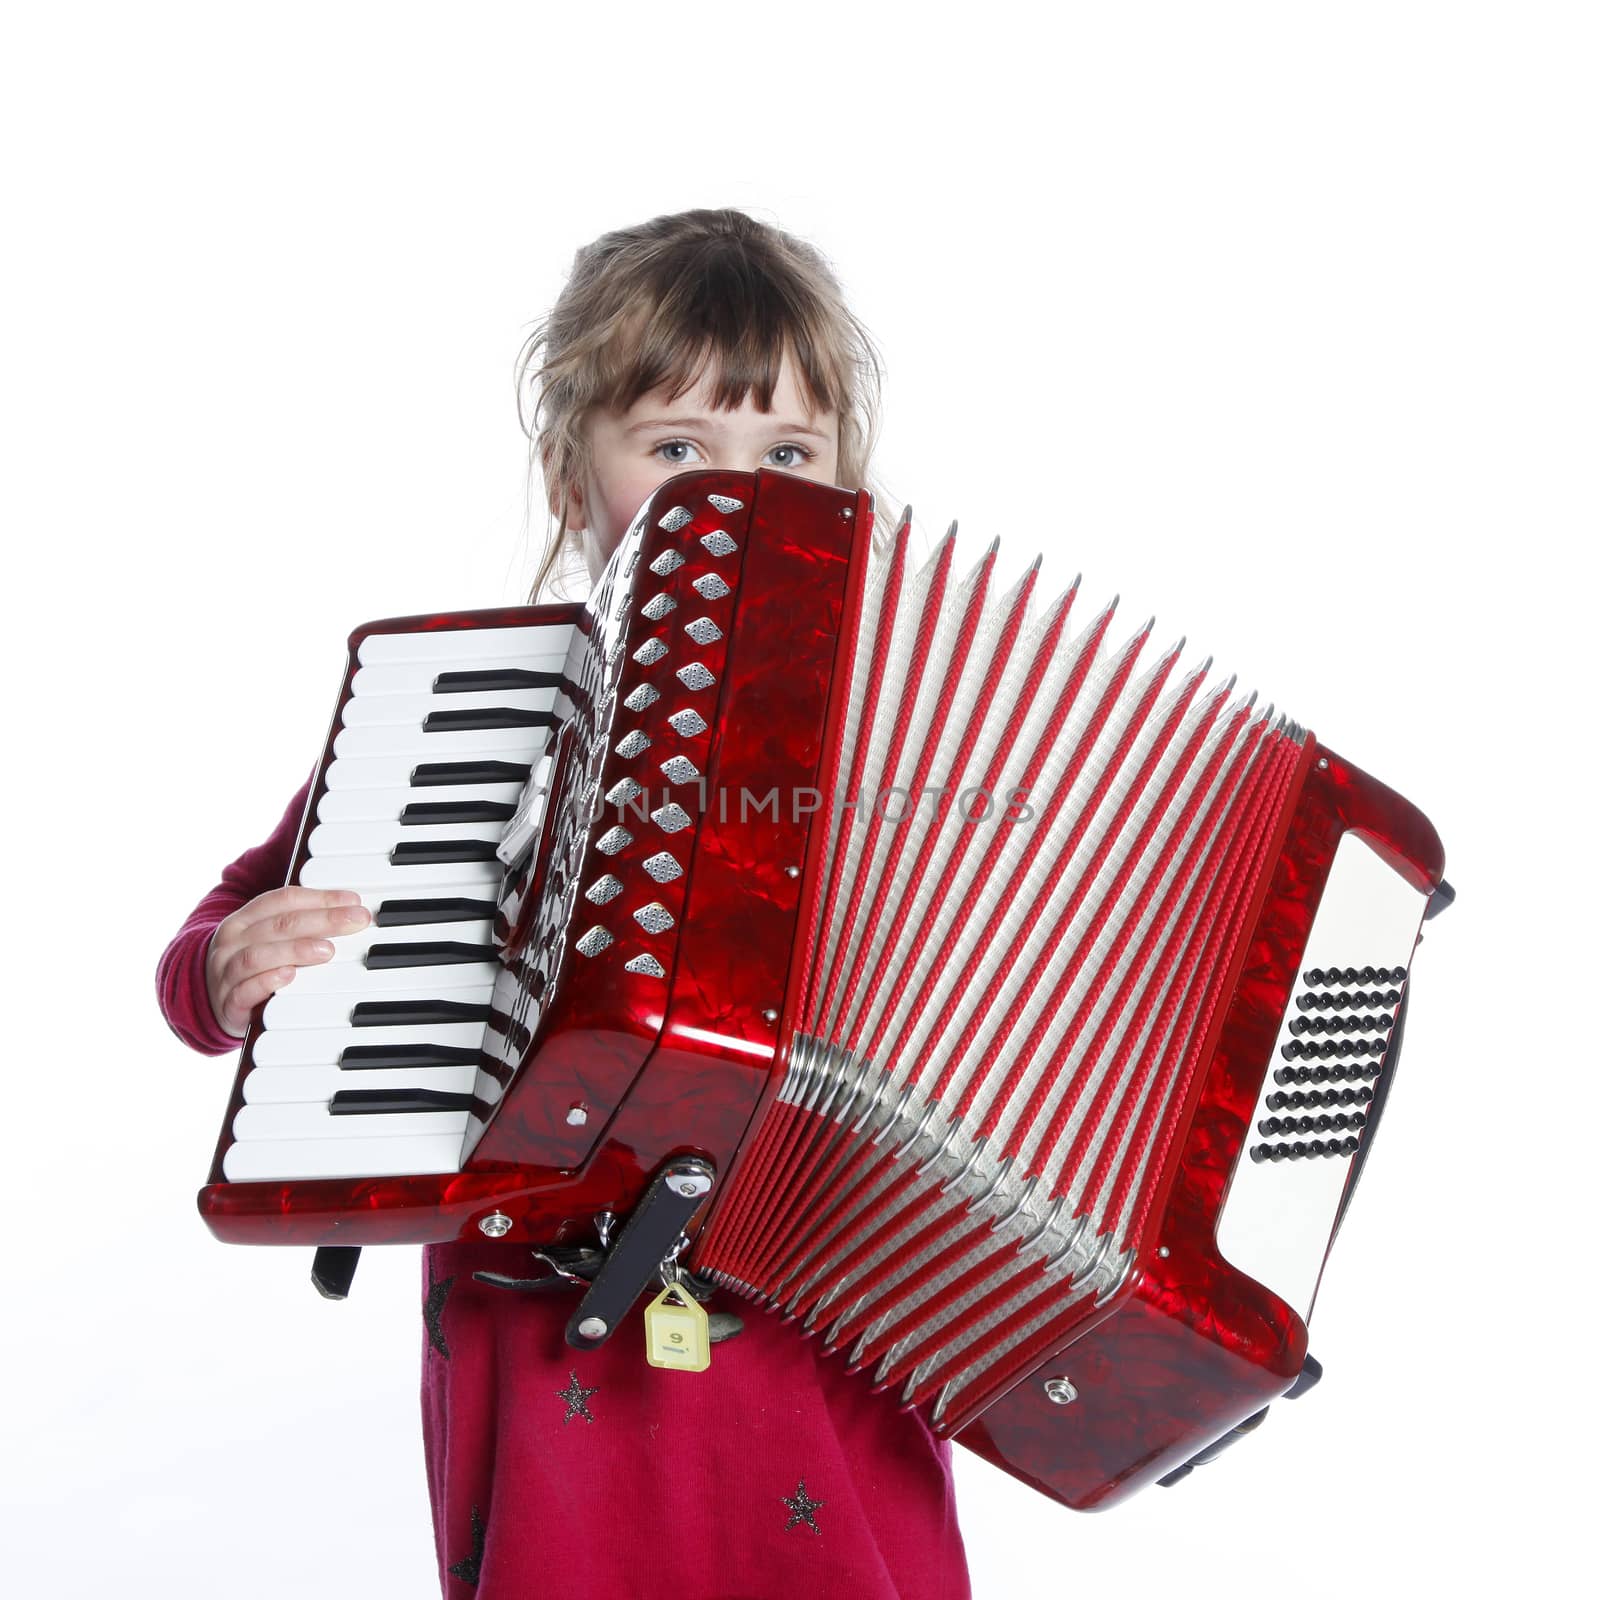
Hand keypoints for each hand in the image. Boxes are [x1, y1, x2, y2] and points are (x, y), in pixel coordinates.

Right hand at [206, 886, 371, 1037]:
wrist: (206, 1002)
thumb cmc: (251, 966)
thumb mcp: (268, 939)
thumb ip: (300, 924)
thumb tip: (348, 911)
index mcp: (245, 918)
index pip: (283, 899)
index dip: (320, 897)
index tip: (353, 901)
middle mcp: (233, 941)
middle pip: (278, 924)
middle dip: (322, 920)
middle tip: (355, 921)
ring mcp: (226, 971)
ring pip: (259, 955)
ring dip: (296, 950)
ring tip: (328, 950)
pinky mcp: (228, 1004)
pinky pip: (244, 991)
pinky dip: (267, 982)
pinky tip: (289, 976)